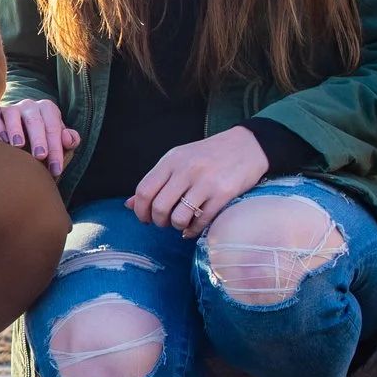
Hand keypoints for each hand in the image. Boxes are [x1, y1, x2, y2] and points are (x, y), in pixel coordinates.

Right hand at [0, 98, 80, 177]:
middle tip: (40, 156)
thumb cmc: (44, 142)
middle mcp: (29, 106)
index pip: (54, 127)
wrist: (23, 140)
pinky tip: (2, 140)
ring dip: (15, 129)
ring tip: (18, 146)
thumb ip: (70, 140)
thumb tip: (67, 139)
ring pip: (12, 113)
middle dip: (38, 138)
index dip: (56, 148)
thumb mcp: (59, 141)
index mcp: (48, 109)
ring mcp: (10, 108)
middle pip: (34, 119)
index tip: (56, 169)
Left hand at [130, 127, 269, 235]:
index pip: (144, 190)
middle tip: (164, 222)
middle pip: (159, 207)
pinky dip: (193, 230)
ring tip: (180, 223)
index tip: (144, 218)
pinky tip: (193, 228)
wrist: (247, 146)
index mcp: (171, 160)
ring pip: (179, 217)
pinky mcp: (223, 194)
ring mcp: (206, 182)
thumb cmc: (208, 155)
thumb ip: (156, 181)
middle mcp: (186, 170)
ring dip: (176, 226)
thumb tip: (129, 205)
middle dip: (158, 221)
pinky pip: (201, 222)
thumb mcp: (178, 160)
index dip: (140, 210)